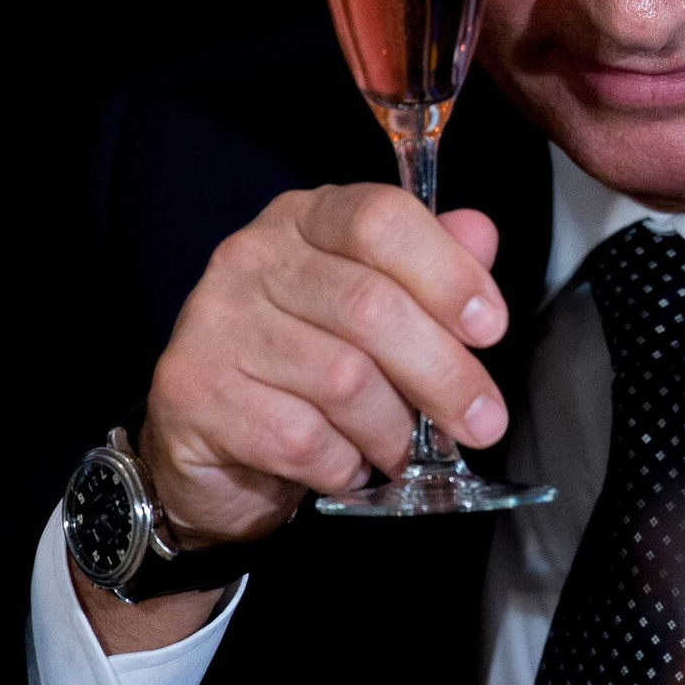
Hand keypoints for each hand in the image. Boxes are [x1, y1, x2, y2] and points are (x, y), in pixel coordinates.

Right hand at [141, 184, 510, 545]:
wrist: (206, 444)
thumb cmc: (303, 367)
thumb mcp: (373, 307)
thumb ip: (427, 268)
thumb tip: (480, 236)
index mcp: (304, 220)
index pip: (380, 220)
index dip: (447, 274)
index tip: (490, 327)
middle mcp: (252, 257)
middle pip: (371, 307)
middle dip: (443, 374)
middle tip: (483, 421)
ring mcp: (215, 321)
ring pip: (343, 380)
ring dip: (392, 431)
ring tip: (399, 450)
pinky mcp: (194, 391)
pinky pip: (302, 438)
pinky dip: (342, 464)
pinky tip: (344, 464)